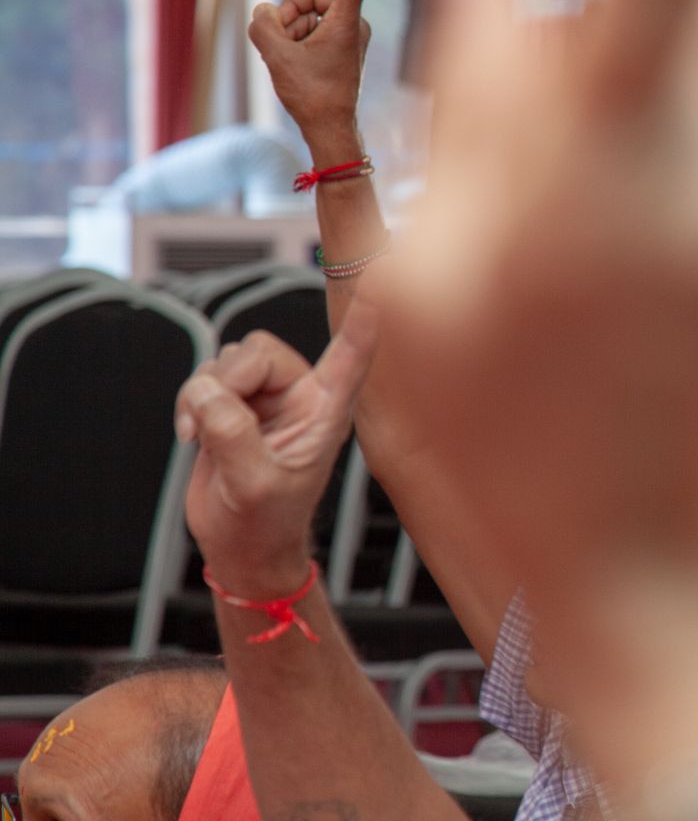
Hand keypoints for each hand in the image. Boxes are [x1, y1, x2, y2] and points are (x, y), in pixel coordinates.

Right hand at [178, 306, 377, 594]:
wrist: (239, 545)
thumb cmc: (264, 522)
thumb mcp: (253, 483)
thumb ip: (233, 434)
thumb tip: (208, 393)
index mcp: (326, 411)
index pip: (351, 357)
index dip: (364, 319)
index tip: (385, 276)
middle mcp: (300, 395)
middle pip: (258, 350)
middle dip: (227, 382)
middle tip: (213, 425)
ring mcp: (266, 397)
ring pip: (228, 360)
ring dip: (204, 394)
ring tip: (204, 436)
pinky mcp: (234, 403)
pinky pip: (205, 376)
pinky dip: (189, 402)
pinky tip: (192, 435)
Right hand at [249, 0, 374, 158]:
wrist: (331, 128)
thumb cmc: (311, 95)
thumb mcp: (276, 57)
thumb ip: (263, 25)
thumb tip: (266, 12)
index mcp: (348, 21)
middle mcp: (355, 22)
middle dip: (292, 10)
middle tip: (282, 39)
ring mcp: (350, 33)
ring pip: (310, 12)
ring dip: (293, 29)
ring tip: (292, 58)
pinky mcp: (343, 43)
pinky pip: (313, 27)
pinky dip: (298, 39)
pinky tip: (296, 62)